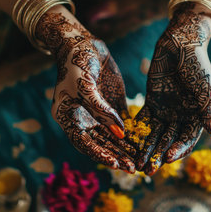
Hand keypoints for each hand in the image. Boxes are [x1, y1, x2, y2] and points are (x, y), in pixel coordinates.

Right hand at [36, 11, 135, 172]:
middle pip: (99, 143)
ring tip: (139, 160)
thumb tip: (119, 133)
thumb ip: (100, 110)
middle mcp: (82, 119)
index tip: (114, 162)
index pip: (84, 142)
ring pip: (111, 137)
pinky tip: (142, 142)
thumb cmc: (77, 63)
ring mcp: (97, 113)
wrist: (82, 43)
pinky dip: (130, 134)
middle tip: (132, 168)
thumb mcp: (85, 86)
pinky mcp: (111, 106)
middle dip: (116, 156)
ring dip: (124, 148)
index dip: (99, 153)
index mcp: (68, 118)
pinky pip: (121, 124)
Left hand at [134, 3, 210, 174]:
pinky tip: (128, 144)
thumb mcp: (207, 87)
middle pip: (169, 142)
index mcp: (197, 117)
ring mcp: (166, 111)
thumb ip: (208, 108)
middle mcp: (181, 117)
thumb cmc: (198, 65)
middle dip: (158, 156)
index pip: (187, 140)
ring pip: (155, 135)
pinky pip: (144, 120)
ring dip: (146, 149)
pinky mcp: (152, 103)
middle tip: (147, 171)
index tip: (168, 159)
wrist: (181, 44)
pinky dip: (137, 132)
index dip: (178, 150)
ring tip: (136, 163)